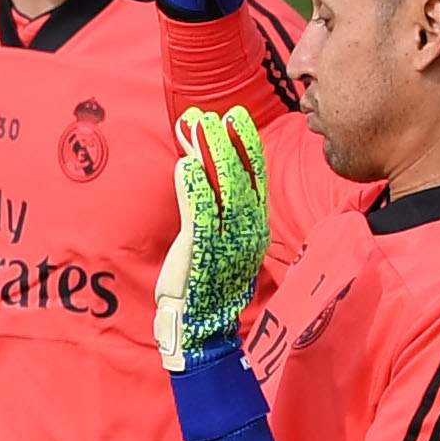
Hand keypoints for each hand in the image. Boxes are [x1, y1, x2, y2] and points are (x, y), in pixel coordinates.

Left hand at [156, 104, 272, 366]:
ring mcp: (228, 240)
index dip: (247, 146)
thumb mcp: (214, 240)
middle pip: (243, 177)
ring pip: (225, 189)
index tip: (237, 119)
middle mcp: (248, 231)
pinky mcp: (205, 250)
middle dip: (230, 142)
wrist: (200, 325)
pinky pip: (201, 213)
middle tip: (218, 115)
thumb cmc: (205, 281)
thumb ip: (211, 207)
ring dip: (212, 154)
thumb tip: (201, 171)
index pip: (255, 178)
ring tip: (200, 126)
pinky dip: (194, 187)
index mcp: (254, 227)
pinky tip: (184, 164)